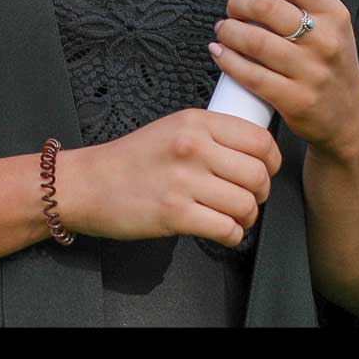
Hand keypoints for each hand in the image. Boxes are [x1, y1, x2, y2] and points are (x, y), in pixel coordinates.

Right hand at [60, 109, 280, 246]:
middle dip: (261, 193)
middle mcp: (192, 148)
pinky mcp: (174, 214)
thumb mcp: (175, 128)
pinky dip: (233, 236)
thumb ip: (214, 135)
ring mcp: (183, 182)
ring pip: (246, 205)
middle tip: (250, 198)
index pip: (260, 141)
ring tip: (235, 217)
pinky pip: (226, 229)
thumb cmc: (132, 159)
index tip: (267, 170)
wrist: (85, 184)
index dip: (272, 161)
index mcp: (197, 122)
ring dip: (247, 217)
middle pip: (258, 175)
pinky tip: (223, 231)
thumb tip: (257, 152)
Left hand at [212, 0, 358, 160]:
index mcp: (334, 13)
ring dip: (228, 32)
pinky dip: (227, 61)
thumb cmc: (326, 62)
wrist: (347, 116)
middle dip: (237, 3)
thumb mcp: (315, 22)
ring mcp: (312, 72)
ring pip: (254, 41)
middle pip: (266, 6)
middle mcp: (326, 40)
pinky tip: (221, 54)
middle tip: (231, 10)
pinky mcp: (296, 100)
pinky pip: (251, 75)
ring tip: (224, 31)